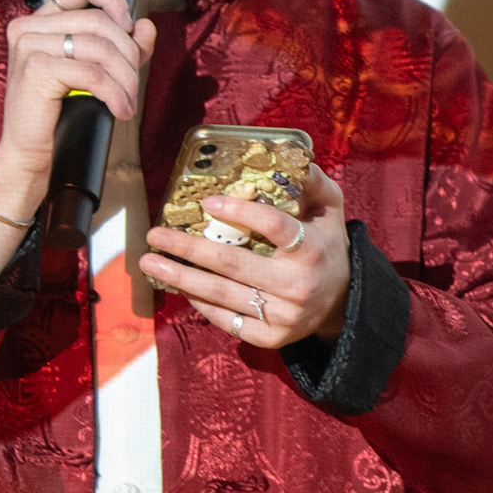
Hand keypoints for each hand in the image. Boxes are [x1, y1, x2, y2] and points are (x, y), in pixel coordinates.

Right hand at [0, 0, 156, 277]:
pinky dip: (114, 92)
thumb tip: (146, 26)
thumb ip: (121, 48)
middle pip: (100, 21)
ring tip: (128, 101)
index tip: (128, 26)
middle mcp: (30, 26)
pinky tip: (120, 110)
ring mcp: (29, 45)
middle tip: (133, 85)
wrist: (32, 156)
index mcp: (42, 20)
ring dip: (125, 77)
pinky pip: (91, 72)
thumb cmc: (60, 115)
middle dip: (128, 54)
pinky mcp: (35, 69)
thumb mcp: (97, 74)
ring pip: (99, 46)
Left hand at [138, 165, 350, 348]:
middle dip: (188, 249)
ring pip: (222, 294)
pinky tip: (180, 286)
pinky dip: (200, 303)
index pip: (274, 226)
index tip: (208, 201)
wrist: (342, 303)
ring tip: (150, 262)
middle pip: (233, 264)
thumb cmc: (326, 246)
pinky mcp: (270, 337)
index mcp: (312, 249)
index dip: (241, 212)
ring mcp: (282, 316)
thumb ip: (313, 182)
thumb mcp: (330, 210)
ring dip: (180, 277)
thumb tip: (289, 155)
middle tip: (155, 235)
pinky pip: (226, 320)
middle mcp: (296, 284)